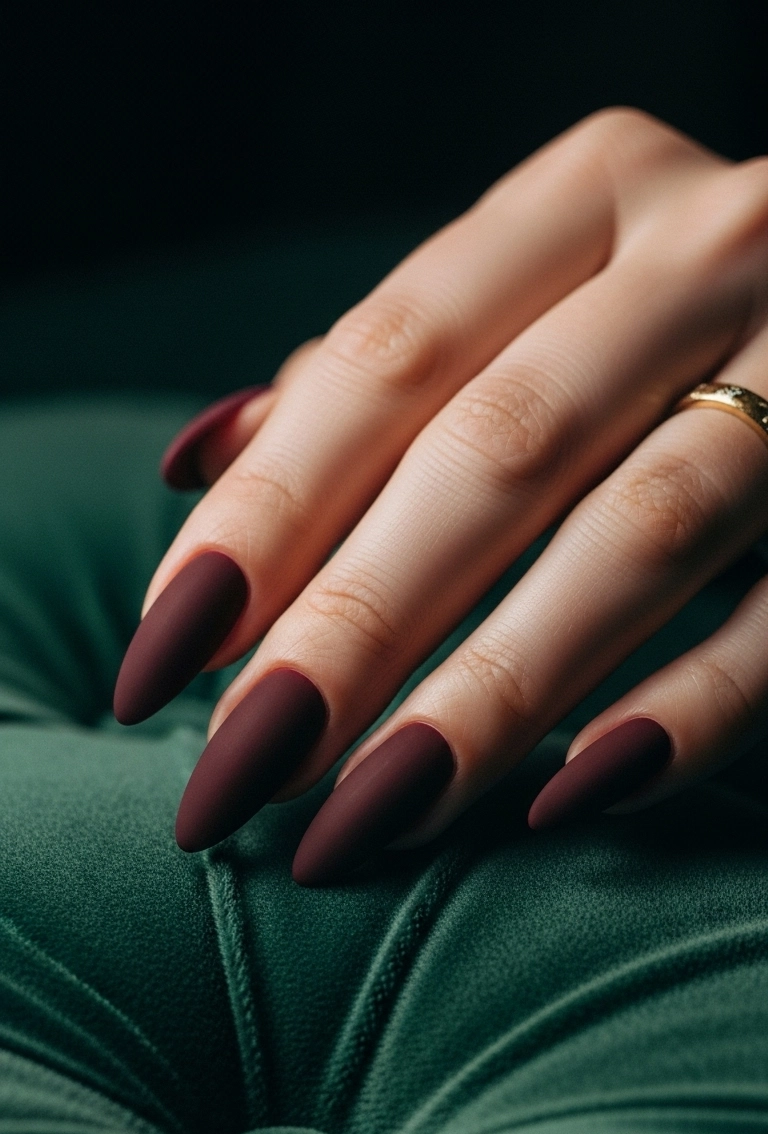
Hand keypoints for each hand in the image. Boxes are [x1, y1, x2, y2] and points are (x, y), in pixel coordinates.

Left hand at [114, 108, 767, 882]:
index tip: (164, 653)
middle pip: (498, 452)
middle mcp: (706, 252)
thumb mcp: (525, 301)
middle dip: (353, 625)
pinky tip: (566, 796)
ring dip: (491, 693)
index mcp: (587, 198)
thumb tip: (196, 470)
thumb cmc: (655, 324)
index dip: (265, 511)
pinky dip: (686, 712)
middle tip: (242, 768)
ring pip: (640, 536)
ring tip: (366, 814)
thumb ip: (380, 379)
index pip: (387, 359)